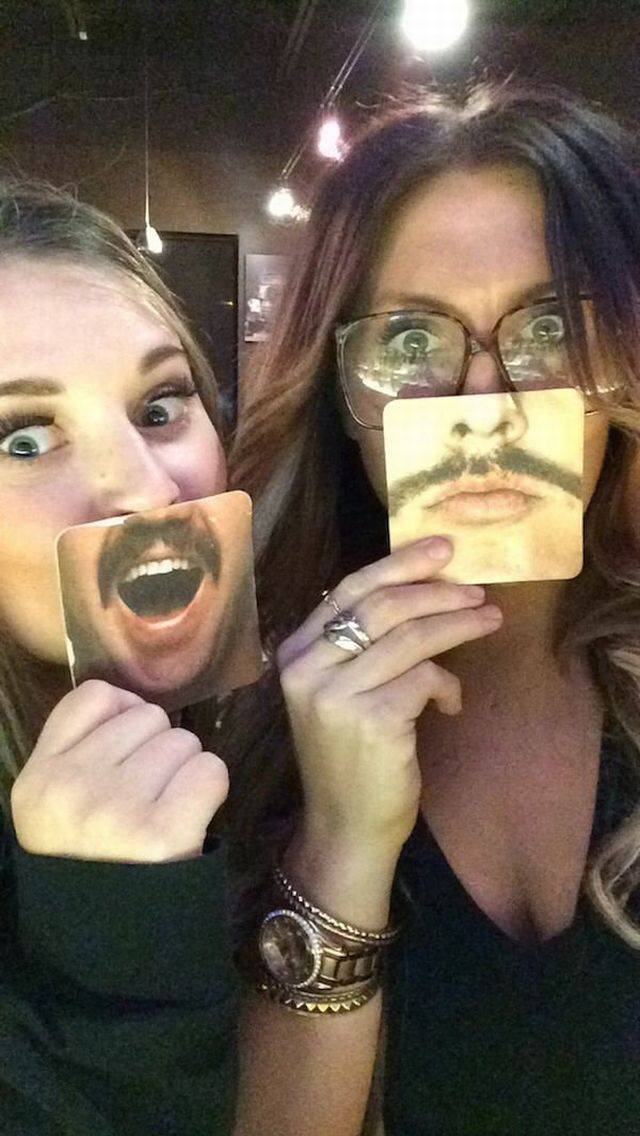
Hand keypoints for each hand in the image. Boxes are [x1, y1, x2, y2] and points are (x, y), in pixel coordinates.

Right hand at [11, 680, 228, 861]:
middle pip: (148, 716)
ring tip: (167, 810)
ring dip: (186, 770)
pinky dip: (210, 790)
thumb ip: (78, 751)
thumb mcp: (53, 809)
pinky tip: (191, 818)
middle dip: (158, 749)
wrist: (104, 951)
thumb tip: (134, 703)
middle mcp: (72, 787)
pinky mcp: (163, 831)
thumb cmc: (89, 868)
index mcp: (38, 779)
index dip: (124, 715)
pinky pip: (209, 770)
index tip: (128, 751)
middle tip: (150, 795)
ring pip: (183, 741)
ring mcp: (116, 808)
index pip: (95, 696)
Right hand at [278, 537, 501, 857]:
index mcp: (296, 652)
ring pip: (410, 638)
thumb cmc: (350, 755)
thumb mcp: (340, 690)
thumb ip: (360, 645)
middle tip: (477, 591)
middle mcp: (307, 668)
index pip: (350, 589)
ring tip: (490, 621)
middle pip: (383, 606)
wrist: (345, 826)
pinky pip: (425, 679)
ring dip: (458, 625)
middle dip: (438, 592)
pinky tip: (450, 703)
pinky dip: (447, 685)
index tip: (442, 549)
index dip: (399, 564)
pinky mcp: (371, 720)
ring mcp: (335, 694)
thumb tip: (419, 589)